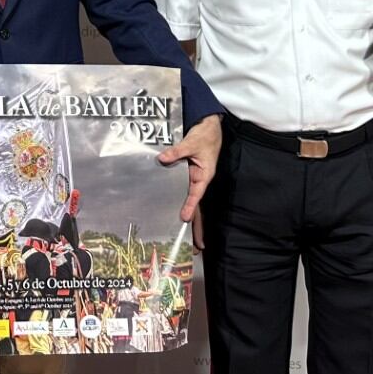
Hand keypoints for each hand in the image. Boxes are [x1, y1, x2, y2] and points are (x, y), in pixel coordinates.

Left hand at [159, 115, 221, 245]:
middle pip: (199, 207)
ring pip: (195, 204)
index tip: (184, 218)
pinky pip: (189, 195)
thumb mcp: (191, 143)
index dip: (191, 206)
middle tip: (197, 247)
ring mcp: (197, 180)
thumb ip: (177, 152)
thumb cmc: (205, 135)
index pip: (197, 193)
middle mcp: (201, 180)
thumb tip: (163, 158)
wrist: (209, 127)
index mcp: (205, 174)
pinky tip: (183, 219)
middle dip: (198, 226)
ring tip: (193, 243)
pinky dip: (188, 207)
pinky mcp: (192, 177)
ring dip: (194, 221)